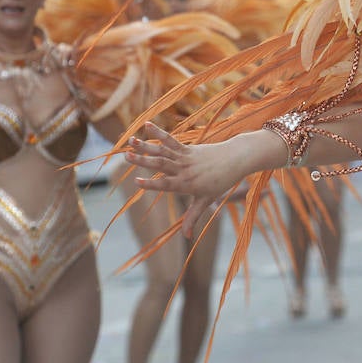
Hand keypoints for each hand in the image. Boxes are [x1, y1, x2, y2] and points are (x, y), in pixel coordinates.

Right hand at [124, 122, 258, 236]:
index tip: (136, 182)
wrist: (235, 160)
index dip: (151, 184)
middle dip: (142, 161)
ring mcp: (185, 157)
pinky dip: (158, 133)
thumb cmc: (221, 183)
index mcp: (186, 185)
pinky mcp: (187, 148)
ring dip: (145, 145)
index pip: (166, 185)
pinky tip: (146, 125)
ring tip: (130, 140)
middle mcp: (184, 170)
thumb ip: (192, 217)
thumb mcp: (206, 201)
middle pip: (160, 165)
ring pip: (162, 151)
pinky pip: (171, 140)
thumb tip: (186, 237)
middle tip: (126, 156)